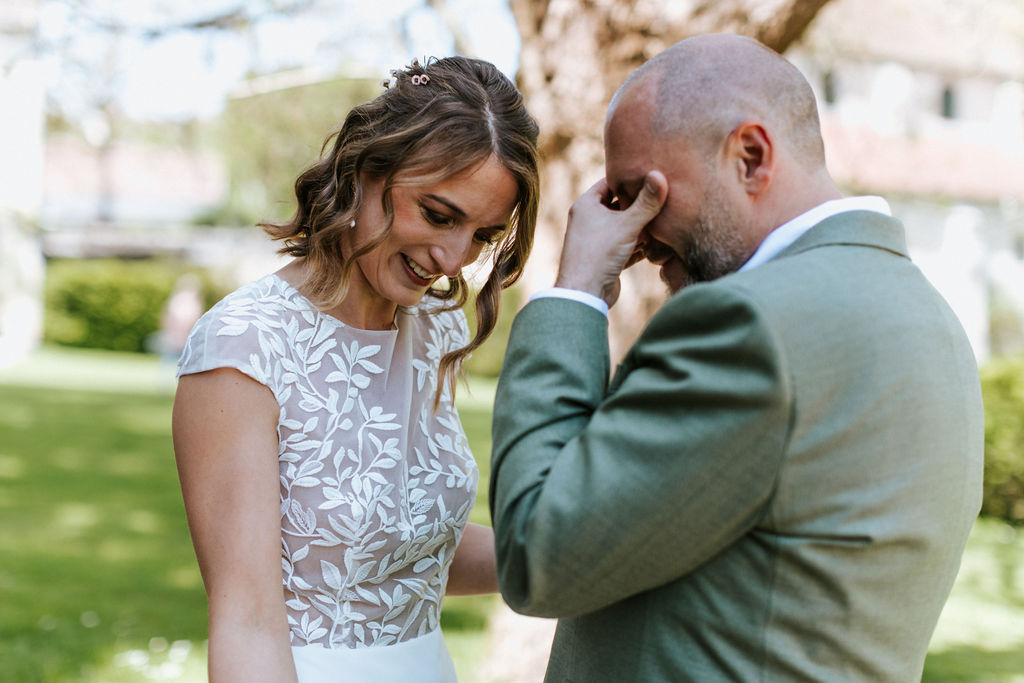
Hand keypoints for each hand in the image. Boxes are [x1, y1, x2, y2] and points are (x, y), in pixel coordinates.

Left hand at [555, 171, 666, 307]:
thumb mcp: (627, 224)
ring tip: (663, 221)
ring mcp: (596, 240)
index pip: (610, 183)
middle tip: (661, 198)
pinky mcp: (604, 258)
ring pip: (623, 227)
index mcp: (586, 205)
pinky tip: (656, 245)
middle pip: (618, 205)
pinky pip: (625, 246)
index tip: (650, 175)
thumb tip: (660, 175)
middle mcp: (588, 220)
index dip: (629, 179)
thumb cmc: (599, 254)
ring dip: (641, 227)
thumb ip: (646, 202)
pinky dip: (638, 245)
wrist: (585, 293)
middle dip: (639, 205)